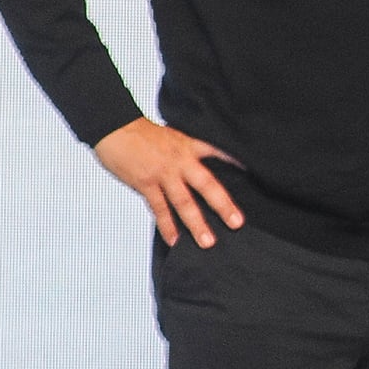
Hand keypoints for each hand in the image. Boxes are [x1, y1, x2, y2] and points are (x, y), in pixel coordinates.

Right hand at [94, 118, 243, 246]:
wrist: (113, 126)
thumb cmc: (140, 132)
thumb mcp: (172, 136)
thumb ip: (188, 151)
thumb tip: (200, 167)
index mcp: (189, 146)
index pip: (219, 153)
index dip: (237, 163)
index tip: (254, 176)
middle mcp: (180, 161)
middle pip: (207, 185)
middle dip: (223, 205)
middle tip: (237, 223)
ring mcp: (163, 174)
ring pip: (184, 202)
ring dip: (196, 223)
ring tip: (208, 242)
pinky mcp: (145, 184)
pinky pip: (159, 209)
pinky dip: (166, 226)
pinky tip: (174, 239)